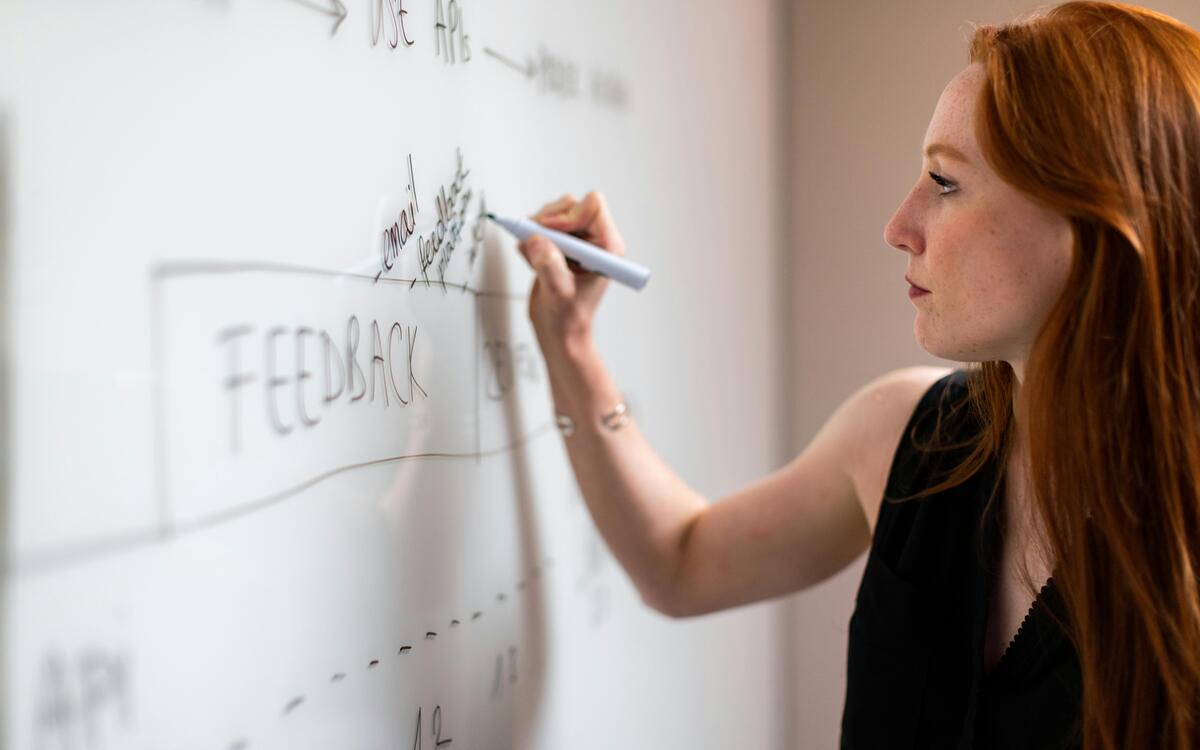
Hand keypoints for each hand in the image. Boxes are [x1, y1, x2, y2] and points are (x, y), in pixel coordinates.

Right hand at [515, 191, 626, 350]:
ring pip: (554, 213)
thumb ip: (549, 265)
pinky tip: (531, 260)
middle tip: (536, 241)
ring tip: (533, 256)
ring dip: (537, 230)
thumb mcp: (559, 293)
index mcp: (607, 247)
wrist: (559, 332)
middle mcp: (595, 240)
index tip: (550, 234)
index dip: (568, 216)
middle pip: (571, 205)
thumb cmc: (569, 319)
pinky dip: (530, 239)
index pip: (593, 207)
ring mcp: (577, 242)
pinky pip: (541, 226)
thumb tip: (536, 240)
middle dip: (548, 221)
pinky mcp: (560, 245)